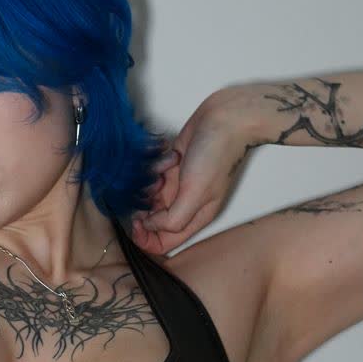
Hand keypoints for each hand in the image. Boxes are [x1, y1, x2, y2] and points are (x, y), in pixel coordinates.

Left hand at [130, 87, 262, 254]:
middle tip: (154, 186)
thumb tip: (149, 226)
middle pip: (150, 220)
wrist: (226, 118)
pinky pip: (150, 172)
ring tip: (167, 165)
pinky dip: (155, 163)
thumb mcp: (196, 193)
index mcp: (194, 217)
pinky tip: (171, 154)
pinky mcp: (170, 166)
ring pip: (147, 194)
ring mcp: (176, 184)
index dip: (145, 238)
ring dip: (151, 179)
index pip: (162, 243)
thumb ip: (173, 219)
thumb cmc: (216, 155)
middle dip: (146, 203)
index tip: (136, 221)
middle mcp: (184, 204)